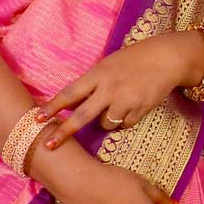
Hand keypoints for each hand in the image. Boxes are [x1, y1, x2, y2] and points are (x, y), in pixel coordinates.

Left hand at [39, 32, 203, 146]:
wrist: (166, 58)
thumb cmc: (133, 60)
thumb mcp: (108, 65)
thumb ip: (91, 83)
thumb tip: (71, 105)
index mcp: (98, 74)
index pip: (70, 93)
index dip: (52, 107)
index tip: (37, 119)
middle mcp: (109, 87)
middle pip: (82, 116)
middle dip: (64, 132)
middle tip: (48, 146)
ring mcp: (126, 99)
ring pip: (105, 123)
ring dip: (106, 120)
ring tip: (118, 105)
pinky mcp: (141, 108)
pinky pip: (124, 124)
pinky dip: (125, 120)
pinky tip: (133, 106)